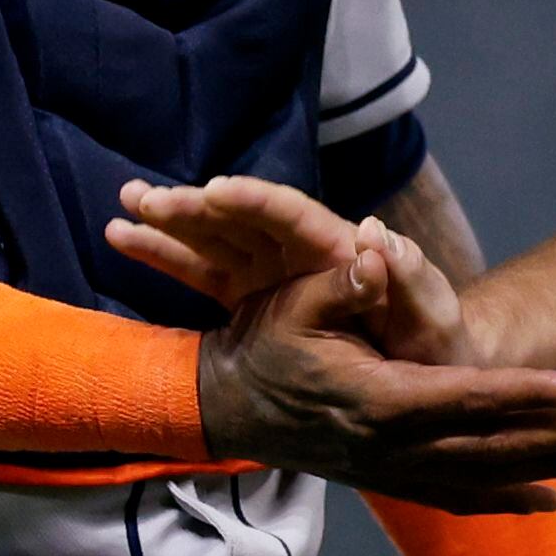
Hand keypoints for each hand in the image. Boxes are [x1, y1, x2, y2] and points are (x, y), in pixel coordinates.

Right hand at [114, 176, 471, 361]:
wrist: (422, 366)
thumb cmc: (434, 340)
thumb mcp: (432, 317)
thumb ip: (412, 280)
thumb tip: (377, 235)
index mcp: (341, 251)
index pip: (294, 217)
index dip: (255, 201)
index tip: (214, 190)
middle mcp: (300, 253)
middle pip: (243, 218)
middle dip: (196, 206)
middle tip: (148, 198)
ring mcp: (272, 272)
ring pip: (215, 235)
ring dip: (171, 220)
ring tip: (125, 203)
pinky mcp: (252, 297)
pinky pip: (203, 270)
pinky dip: (167, 253)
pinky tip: (122, 235)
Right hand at [193, 260, 555, 512]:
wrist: (221, 405)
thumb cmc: (260, 342)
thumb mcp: (293, 300)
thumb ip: (343, 283)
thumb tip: (379, 255)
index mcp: (377, 400)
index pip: (468, 400)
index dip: (528, 394)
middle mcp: (389, 446)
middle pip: (489, 447)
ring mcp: (387, 470)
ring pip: (480, 477)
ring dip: (543, 468)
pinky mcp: (384, 479)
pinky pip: (452, 497)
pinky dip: (501, 501)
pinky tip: (545, 501)